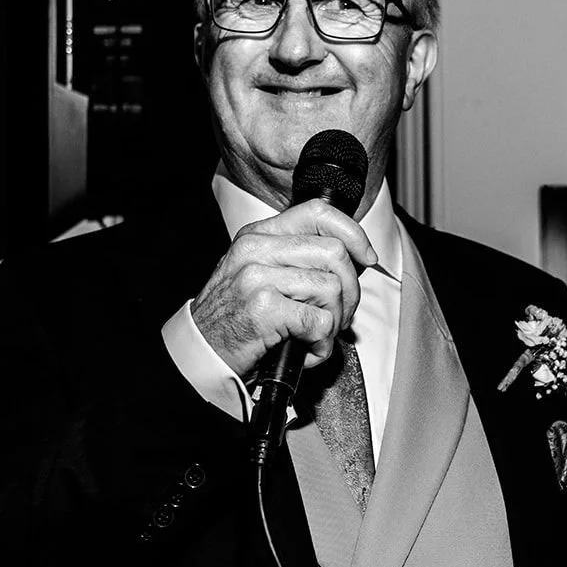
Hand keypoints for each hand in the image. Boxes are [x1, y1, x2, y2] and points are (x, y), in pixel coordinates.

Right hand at [189, 199, 377, 380]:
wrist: (200, 352)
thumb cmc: (234, 317)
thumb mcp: (257, 272)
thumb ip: (294, 257)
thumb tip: (349, 256)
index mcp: (258, 235)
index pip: (317, 213)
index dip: (352, 233)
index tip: (366, 257)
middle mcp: (256, 250)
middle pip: (334, 254)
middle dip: (350, 290)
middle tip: (339, 315)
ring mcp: (257, 277)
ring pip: (331, 288)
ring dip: (335, 321)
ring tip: (318, 336)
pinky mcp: (263, 309)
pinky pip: (319, 322)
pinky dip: (321, 344)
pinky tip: (307, 350)